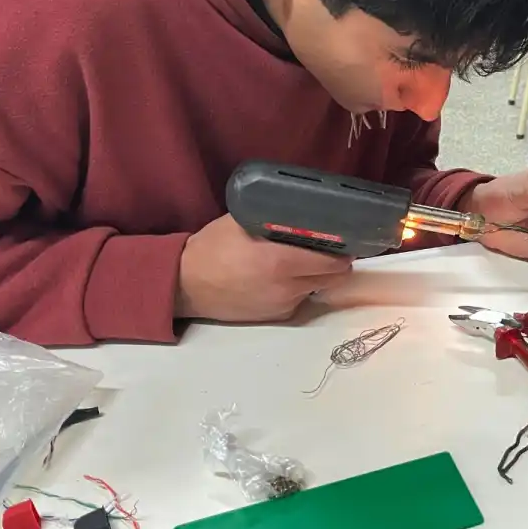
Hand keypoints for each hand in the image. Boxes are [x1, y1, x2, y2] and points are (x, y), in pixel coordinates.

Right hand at [176, 214, 352, 322]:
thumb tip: (307, 210)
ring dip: (315, 276)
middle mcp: (288, 288)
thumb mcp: (244, 222)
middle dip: (334, 264)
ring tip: (297, 261)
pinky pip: (300, 299)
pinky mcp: (276, 317)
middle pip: (334, 278)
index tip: (343, 240)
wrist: (185, 284)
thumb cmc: (213, 247)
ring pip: (317, 288)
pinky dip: (299, 288)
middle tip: (325, 249)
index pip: (335, 262)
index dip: (343, 250)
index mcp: (282, 263)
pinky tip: (279, 277)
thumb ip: (277, 218)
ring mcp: (283, 305)